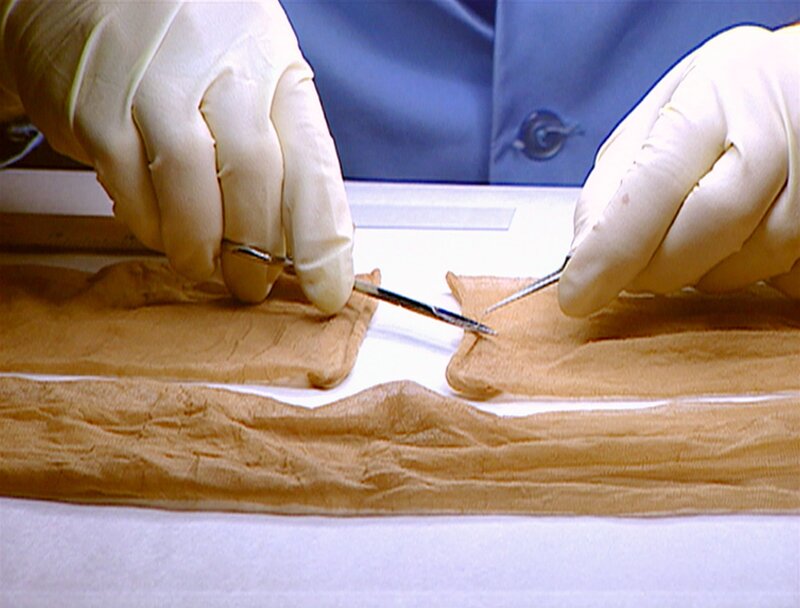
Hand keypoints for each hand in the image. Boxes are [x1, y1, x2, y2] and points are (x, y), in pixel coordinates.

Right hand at [0, 0, 353, 312]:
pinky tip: (162, 229)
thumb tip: (302, 236)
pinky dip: (152, 228)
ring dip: (202, 251)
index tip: (328, 289)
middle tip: (253, 284)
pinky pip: (134, 195)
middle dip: (257, 253)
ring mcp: (156, 92)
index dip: (323, 239)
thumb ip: (281, 146)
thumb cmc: (185, 39)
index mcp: (274, 68)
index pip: (313, 165)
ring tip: (206, 267)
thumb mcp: (254, 72)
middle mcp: (222, 73)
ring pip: (193, 197)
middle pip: (256, 183)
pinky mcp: (99, 114)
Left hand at [558, 24, 799, 316]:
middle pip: (703, 233)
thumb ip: (617, 178)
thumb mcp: (664, 113)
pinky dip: (747, 271)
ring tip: (696, 232)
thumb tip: (581, 251)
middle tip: (631, 268)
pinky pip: (781, 277)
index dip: (610, 249)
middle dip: (653, 267)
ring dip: (703, 269)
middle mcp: (775, 135)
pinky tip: (740, 237)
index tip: (577, 293)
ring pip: (745, 265)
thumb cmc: (731, 100)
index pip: (653, 187)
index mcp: (714, 100)